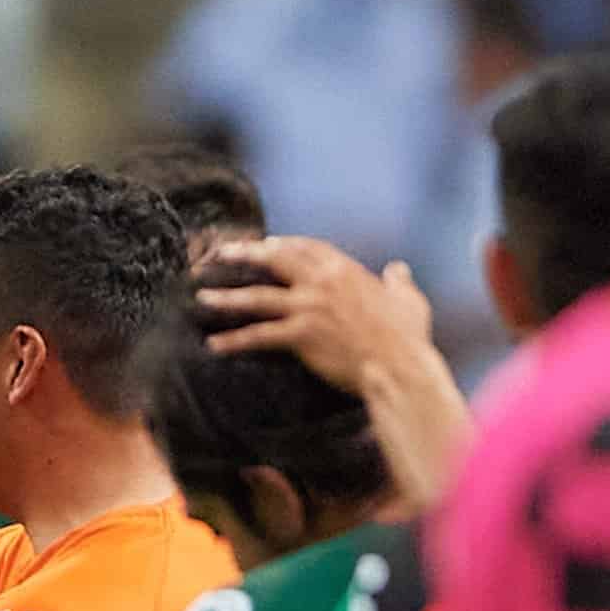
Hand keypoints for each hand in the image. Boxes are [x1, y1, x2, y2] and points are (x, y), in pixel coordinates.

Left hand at [199, 236, 430, 384]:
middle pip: (275, 260)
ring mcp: (310, 307)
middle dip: (244, 255)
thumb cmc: (408, 338)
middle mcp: (324, 283)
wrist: (398, 366)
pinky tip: (214, 345)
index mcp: (346, 270)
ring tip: (200, 298)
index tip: (263, 244)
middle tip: (217, 255)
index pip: (307, 248)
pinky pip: (259, 336)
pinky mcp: (301, 335)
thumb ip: (399, 281)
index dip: (282, 244)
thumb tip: (398, 268)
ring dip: (226, 298)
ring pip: (258, 297)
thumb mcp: (409, 300)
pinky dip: (234, 341)